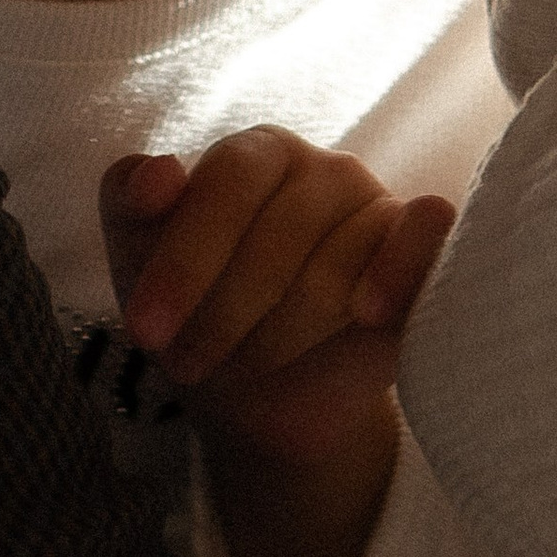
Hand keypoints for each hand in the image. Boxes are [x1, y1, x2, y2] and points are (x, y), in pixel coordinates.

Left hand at [99, 128, 452, 466]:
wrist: (268, 403)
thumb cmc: (200, 314)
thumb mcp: (141, 263)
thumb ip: (129, 202)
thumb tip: (158, 173)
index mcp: (258, 153)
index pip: (226, 183)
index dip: (184, 258)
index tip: (144, 329)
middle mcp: (324, 171)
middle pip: (278, 234)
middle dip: (221, 313)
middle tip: (186, 364)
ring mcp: (379, 212)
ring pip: (334, 270)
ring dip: (278, 336)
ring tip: (246, 364)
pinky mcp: (427, 260)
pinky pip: (426, 235)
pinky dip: (397, 268)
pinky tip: (363, 310)